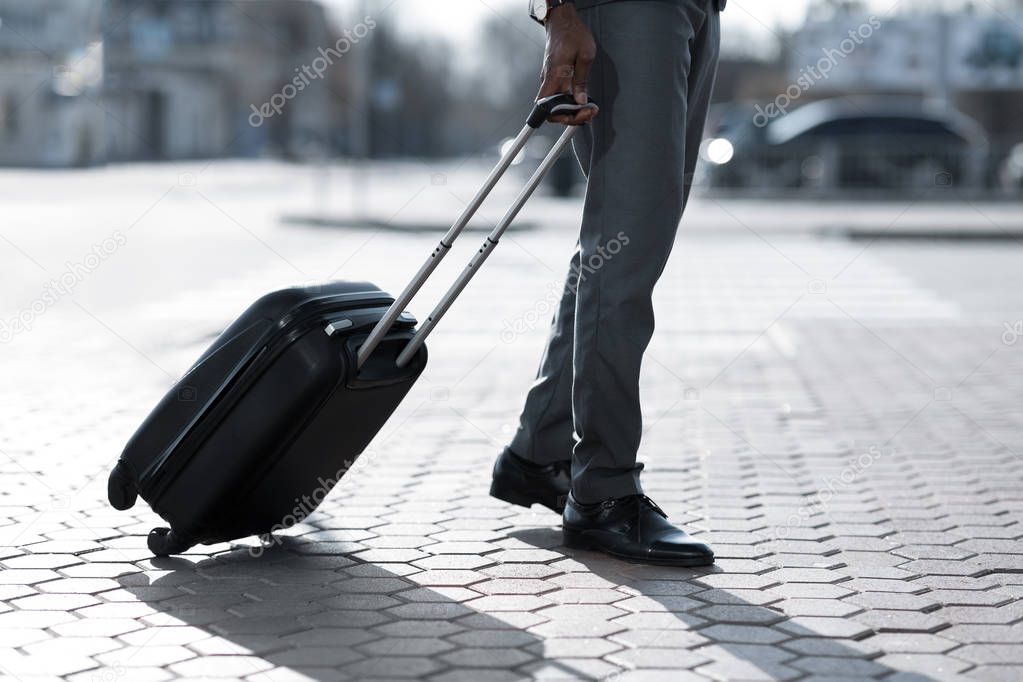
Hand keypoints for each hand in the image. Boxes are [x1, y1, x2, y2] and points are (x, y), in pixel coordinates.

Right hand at [539, 4, 598, 124]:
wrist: (561, 21)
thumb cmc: (572, 33)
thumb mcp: (585, 55)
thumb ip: (581, 81)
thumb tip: (580, 100)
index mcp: (554, 76)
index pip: (549, 108)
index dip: (563, 117)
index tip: (580, 112)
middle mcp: (548, 80)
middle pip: (553, 111)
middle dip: (571, 116)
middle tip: (588, 112)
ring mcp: (549, 80)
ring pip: (556, 104)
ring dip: (571, 109)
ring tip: (588, 107)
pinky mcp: (553, 78)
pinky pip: (558, 95)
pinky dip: (569, 101)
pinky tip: (581, 98)